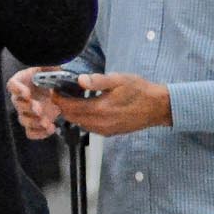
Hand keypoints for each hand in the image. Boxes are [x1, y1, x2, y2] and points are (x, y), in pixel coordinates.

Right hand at [8, 67, 62, 139]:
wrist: (62, 92)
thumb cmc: (54, 79)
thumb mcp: (53, 69)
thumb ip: (51, 66)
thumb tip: (55, 63)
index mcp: (23, 82)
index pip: (13, 85)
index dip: (17, 90)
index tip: (26, 93)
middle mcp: (22, 98)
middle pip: (17, 104)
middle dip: (28, 108)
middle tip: (39, 109)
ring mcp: (27, 112)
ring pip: (23, 120)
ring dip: (34, 122)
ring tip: (47, 122)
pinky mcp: (35, 124)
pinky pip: (31, 132)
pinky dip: (40, 133)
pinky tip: (51, 129)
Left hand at [55, 72, 171, 136]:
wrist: (158, 107)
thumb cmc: (141, 91)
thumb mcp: (120, 80)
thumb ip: (98, 80)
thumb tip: (80, 80)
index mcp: (100, 109)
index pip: (68, 106)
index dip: (58, 98)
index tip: (55, 88)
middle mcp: (100, 123)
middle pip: (71, 117)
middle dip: (63, 105)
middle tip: (63, 92)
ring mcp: (105, 130)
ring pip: (79, 123)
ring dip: (73, 112)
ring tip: (76, 98)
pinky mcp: (110, 133)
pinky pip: (89, 127)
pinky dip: (84, 117)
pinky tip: (90, 107)